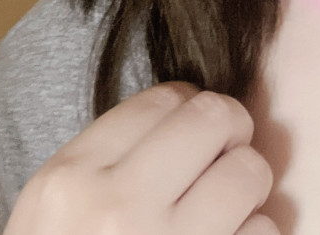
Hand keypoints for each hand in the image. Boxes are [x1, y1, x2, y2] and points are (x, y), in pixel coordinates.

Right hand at [3, 82, 277, 234]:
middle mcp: (119, 207)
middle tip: (224, 154)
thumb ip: (111, 158)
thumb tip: (193, 112)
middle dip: (231, 132)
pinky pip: (263, 233)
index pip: (167, 99)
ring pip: (250, 172)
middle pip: (217, 118)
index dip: (192, 107)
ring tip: (224, 209)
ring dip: (248, 189)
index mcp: (72, 179)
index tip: (195, 129)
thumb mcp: (56, 211)